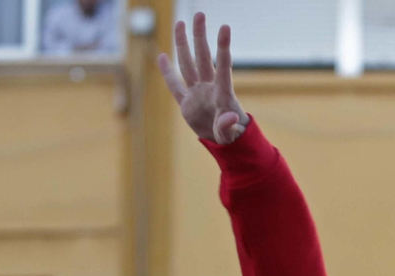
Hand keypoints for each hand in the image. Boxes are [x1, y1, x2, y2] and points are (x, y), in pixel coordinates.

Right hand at [158, 12, 246, 143]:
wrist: (224, 142)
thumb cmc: (232, 136)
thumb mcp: (231, 135)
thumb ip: (228, 126)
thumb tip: (229, 118)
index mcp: (223, 93)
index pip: (223, 66)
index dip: (223, 47)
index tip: (225, 27)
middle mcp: (209, 88)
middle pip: (203, 57)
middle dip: (200, 36)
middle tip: (199, 14)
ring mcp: (196, 93)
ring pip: (188, 64)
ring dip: (184, 44)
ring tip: (180, 23)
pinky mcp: (186, 103)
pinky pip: (174, 85)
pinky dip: (167, 72)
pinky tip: (162, 56)